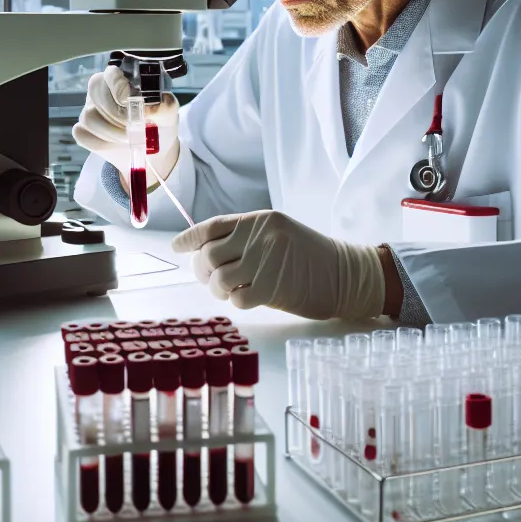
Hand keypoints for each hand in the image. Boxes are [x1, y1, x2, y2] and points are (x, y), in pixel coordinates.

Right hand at [72, 65, 179, 188]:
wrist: (152, 153)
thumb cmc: (159, 126)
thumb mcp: (168, 114)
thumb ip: (165, 106)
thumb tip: (149, 107)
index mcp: (121, 80)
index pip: (110, 74)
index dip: (116, 86)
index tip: (127, 100)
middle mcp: (101, 92)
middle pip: (95, 94)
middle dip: (115, 113)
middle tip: (132, 127)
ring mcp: (89, 111)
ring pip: (88, 117)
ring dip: (110, 131)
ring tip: (128, 138)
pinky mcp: (83, 130)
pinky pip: (82, 134)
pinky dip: (100, 143)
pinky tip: (114, 144)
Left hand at [170, 210, 384, 320]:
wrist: (344, 274)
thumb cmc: (309, 256)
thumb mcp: (278, 234)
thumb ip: (245, 238)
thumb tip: (204, 253)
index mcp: (260, 220)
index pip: (212, 226)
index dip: (189, 238)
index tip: (176, 247)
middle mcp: (260, 237)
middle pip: (209, 254)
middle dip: (202, 270)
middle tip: (209, 278)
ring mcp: (265, 262)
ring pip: (218, 278)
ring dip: (217, 288)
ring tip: (229, 290)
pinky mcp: (272, 288)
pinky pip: (236, 298)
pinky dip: (236, 301)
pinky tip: (246, 297)